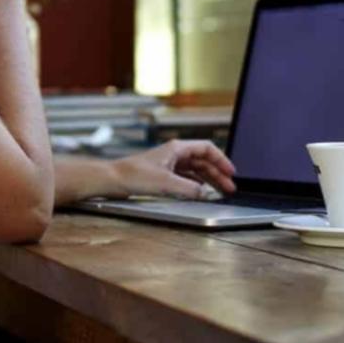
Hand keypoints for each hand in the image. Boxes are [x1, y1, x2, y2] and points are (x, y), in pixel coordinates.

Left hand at [108, 140, 236, 199]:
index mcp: (177, 148)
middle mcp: (174, 154)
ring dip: (208, 181)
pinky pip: (186, 178)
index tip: (231, 173)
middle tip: (229, 188)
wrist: (112, 180)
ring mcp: (169, 164)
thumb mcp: (166, 183)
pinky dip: (196, 185)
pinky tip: (201, 193)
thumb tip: (206, 194)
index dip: (221, 160)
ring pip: (195, 170)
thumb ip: (189, 189)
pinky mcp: (163, 175)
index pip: (207, 149)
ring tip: (219, 192)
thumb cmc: (133, 175)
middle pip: (203, 161)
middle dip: (217, 174)